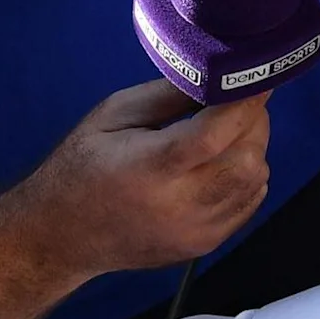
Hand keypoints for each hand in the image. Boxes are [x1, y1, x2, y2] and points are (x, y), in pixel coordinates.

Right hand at [3, 80, 271, 274]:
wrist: (63, 236)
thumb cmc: (82, 165)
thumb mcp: (114, 114)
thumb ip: (169, 93)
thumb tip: (219, 75)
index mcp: (151, 167)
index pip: (215, 133)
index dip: (244, 102)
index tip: (256, 76)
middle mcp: (180, 205)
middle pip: (246, 158)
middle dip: (253, 123)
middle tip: (236, 103)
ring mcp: (197, 230)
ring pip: (255, 180)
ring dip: (252, 148)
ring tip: (227, 131)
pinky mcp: (206, 244)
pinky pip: (249, 202)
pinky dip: (247, 175)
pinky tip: (222, 162)